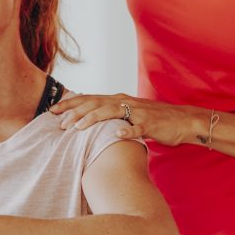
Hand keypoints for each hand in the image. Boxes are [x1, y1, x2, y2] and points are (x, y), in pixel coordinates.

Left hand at [51, 93, 208, 146]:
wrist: (182, 121)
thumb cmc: (152, 120)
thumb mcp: (127, 115)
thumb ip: (109, 116)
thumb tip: (86, 121)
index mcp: (117, 100)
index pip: (89, 99)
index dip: (70, 104)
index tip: (52, 110)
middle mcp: (125, 102)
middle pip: (95, 103)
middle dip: (75, 112)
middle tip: (59, 122)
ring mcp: (138, 112)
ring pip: (111, 112)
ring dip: (93, 119)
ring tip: (78, 128)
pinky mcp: (152, 123)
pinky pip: (138, 127)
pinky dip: (127, 130)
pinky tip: (116, 135)